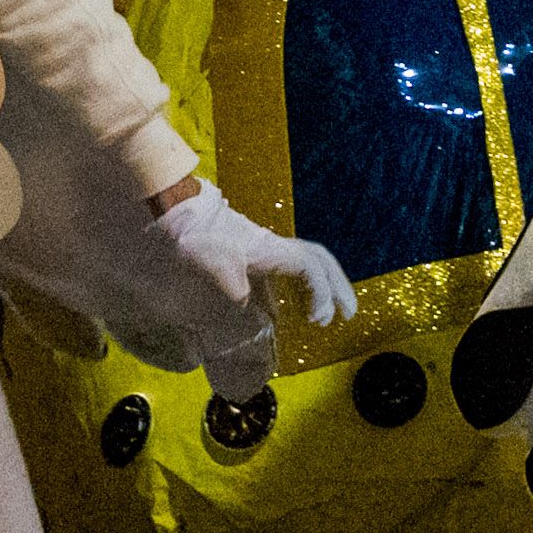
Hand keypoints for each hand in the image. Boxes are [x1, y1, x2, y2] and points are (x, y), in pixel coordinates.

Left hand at [150, 181, 357, 330]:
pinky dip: (306, 285)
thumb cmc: (198, 236)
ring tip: (331, 312)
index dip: (322, 292)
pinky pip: (294, 268)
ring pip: (311, 261)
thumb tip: (244, 301)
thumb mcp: (211, 259)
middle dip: (339, 286)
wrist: (184, 214)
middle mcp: (277, 247)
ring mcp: (270, 250)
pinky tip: (298, 304)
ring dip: (327, 284)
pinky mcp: (259, 255)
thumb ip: (230, 280)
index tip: (316, 318)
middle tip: (349, 314)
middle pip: (321, 260)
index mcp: (271, 249)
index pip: (311, 267)